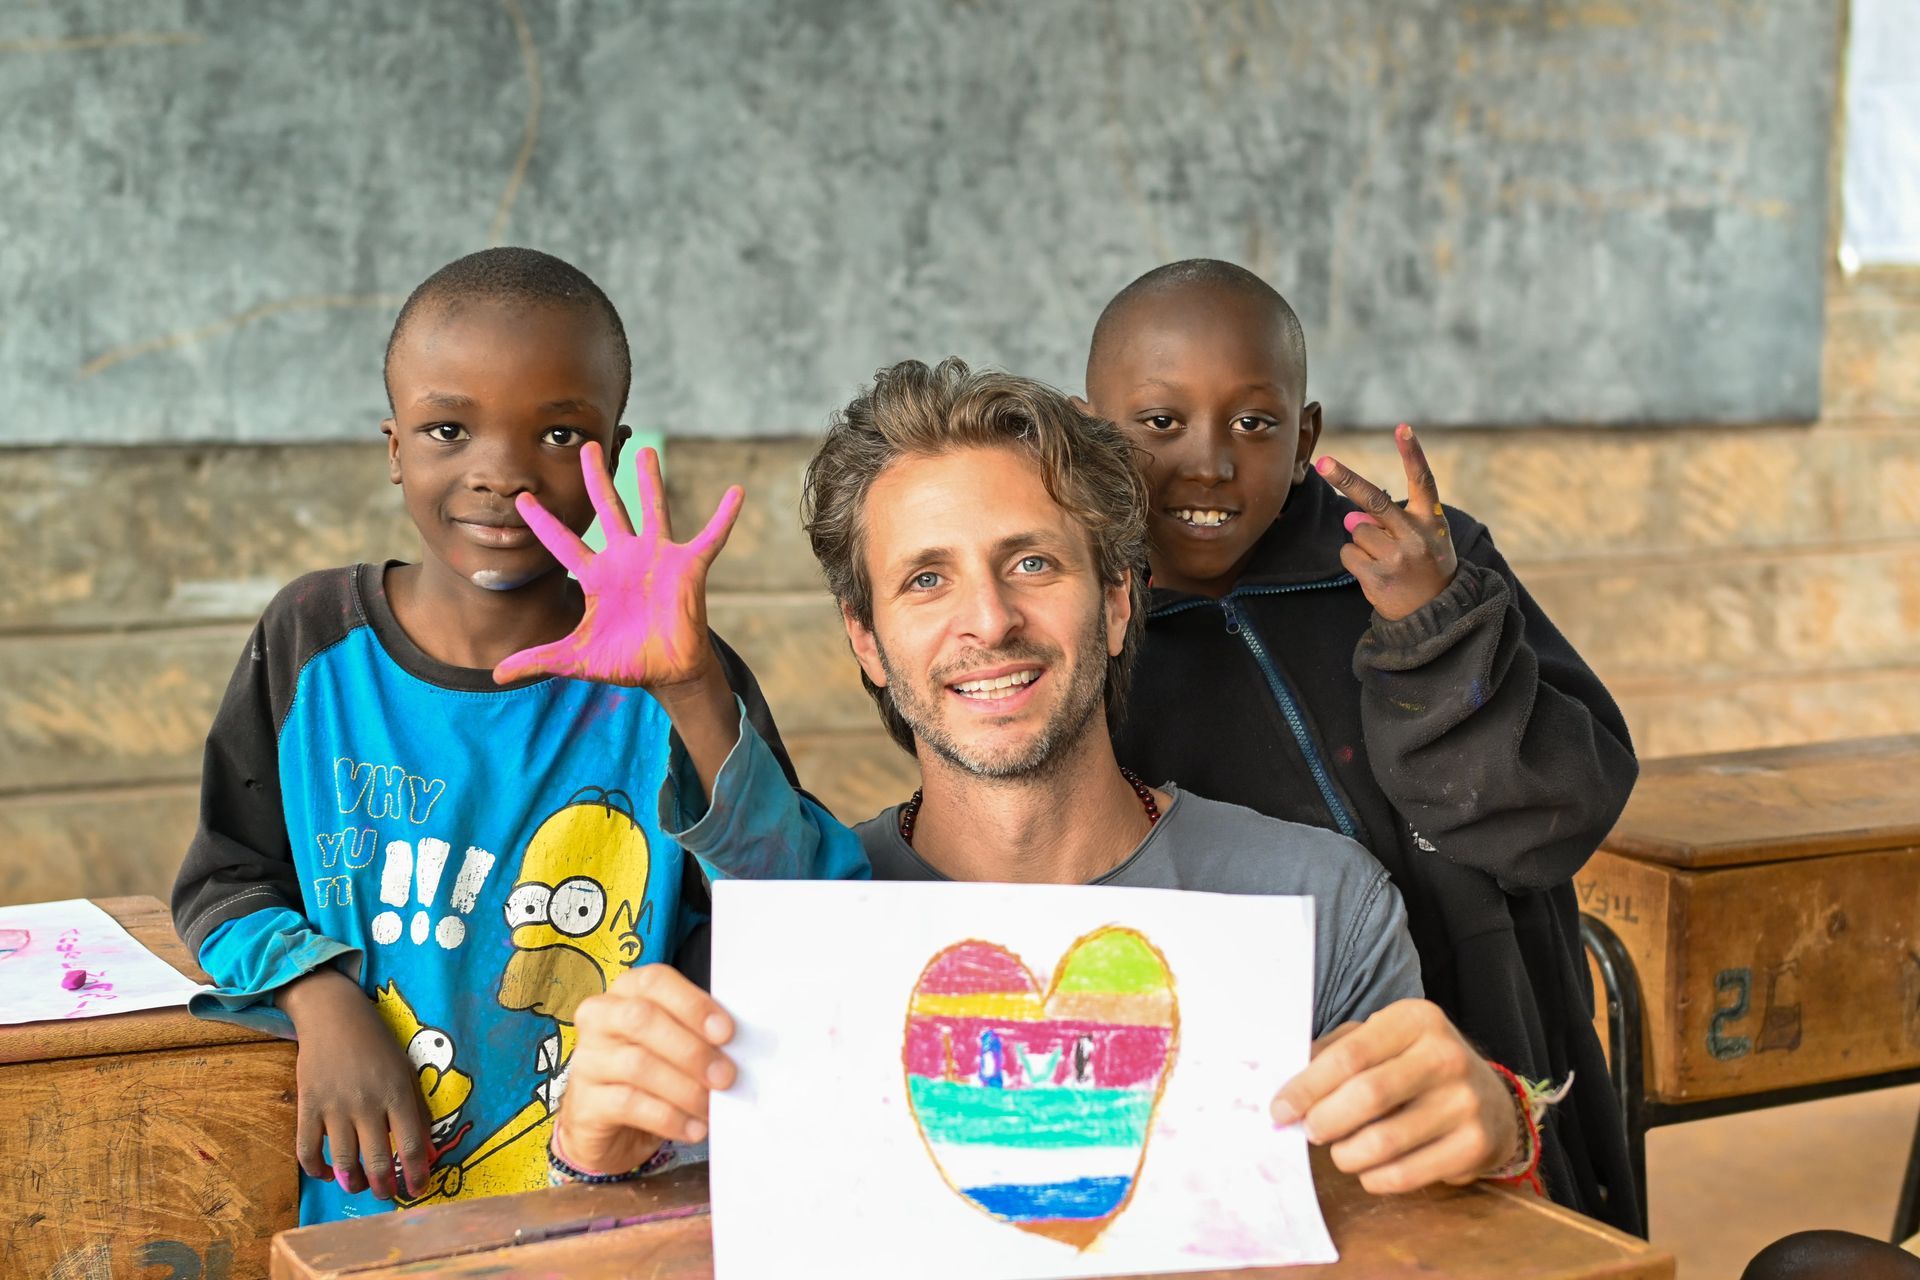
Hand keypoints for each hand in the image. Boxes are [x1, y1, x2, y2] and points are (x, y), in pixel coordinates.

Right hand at [279, 969, 433, 1200]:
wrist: (334, 1015)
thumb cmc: (378, 1043)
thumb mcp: (406, 1071)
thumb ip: (416, 1110)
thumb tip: (425, 1152)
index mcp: (397, 1093)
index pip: (411, 1145)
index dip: (416, 1174)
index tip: (417, 1190)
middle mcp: (367, 1103)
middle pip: (378, 1160)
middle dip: (384, 1187)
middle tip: (386, 1195)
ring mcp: (335, 1106)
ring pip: (343, 1161)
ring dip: (352, 1182)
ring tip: (358, 1186)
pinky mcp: (308, 1105)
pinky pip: (307, 1149)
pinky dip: (316, 1169)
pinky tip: (327, 1173)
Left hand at [493, 442, 742, 690]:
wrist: (668, 672)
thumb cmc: (625, 661)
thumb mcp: (576, 659)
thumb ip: (538, 658)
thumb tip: (496, 672)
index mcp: (596, 575)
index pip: (563, 543)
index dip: (543, 522)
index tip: (522, 499)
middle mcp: (625, 558)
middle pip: (608, 509)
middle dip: (596, 478)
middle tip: (585, 445)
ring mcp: (658, 558)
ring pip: (653, 510)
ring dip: (650, 481)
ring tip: (646, 449)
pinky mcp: (688, 567)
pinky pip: (710, 537)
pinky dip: (724, 516)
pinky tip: (736, 492)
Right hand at [555, 964, 736, 1175]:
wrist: (611, 1125)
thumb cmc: (653, 1071)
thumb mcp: (674, 1044)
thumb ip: (699, 1035)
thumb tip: (741, 1046)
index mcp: (626, 991)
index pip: (655, 981)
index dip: (692, 1004)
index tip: (726, 1032)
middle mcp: (600, 1018)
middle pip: (642, 1019)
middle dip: (691, 1049)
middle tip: (726, 1076)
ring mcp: (587, 1059)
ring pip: (638, 1065)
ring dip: (685, 1088)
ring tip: (711, 1106)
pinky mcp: (585, 1102)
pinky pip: (629, 1105)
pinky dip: (669, 1118)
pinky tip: (693, 1128)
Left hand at [1269, 999, 1519, 1194]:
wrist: (1490, 1098)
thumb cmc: (1415, 1065)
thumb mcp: (1380, 1040)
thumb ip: (1334, 1054)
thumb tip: (1286, 1088)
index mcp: (1415, 1020)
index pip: (1349, 1056)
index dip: (1307, 1087)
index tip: (1279, 1109)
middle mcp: (1446, 1056)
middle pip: (1366, 1097)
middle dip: (1324, 1121)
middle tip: (1309, 1131)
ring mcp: (1465, 1102)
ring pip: (1383, 1142)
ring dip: (1346, 1154)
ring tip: (1340, 1151)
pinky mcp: (1474, 1145)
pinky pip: (1406, 1174)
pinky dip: (1374, 1178)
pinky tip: (1368, 1169)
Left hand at [1315, 424, 1458, 620]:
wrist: (1437, 614)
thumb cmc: (1427, 567)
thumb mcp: (1425, 538)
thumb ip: (1392, 521)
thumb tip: (1350, 516)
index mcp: (1431, 521)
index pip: (1423, 481)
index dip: (1412, 453)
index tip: (1402, 427)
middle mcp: (1416, 536)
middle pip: (1374, 500)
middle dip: (1346, 478)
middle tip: (1323, 462)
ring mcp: (1397, 558)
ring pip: (1357, 530)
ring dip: (1361, 540)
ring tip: (1384, 559)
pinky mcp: (1378, 577)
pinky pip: (1348, 553)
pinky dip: (1355, 560)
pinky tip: (1375, 572)